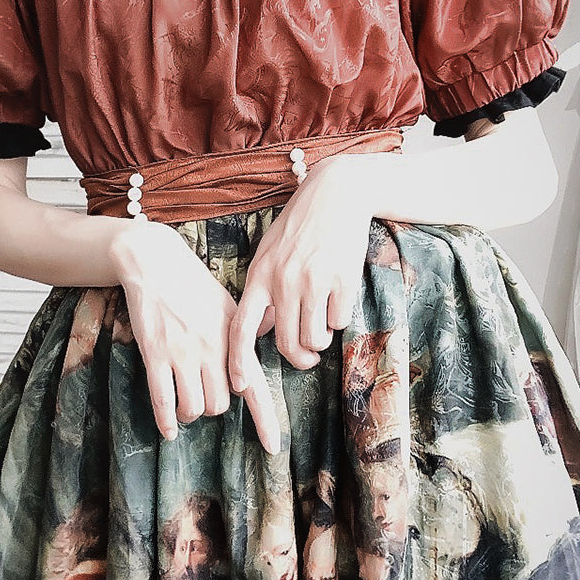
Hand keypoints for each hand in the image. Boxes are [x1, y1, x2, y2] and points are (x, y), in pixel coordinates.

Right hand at [111, 221, 280, 453]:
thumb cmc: (193, 285)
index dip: (265, 420)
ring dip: (189, 412)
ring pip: (193, 407)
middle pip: (220, 404)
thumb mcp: (228, 306)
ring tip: (184, 404)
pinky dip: (166, 421)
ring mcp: (183, 353)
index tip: (272, 448)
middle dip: (211, 406)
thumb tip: (256, 356)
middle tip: (202, 393)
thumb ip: (242, 334)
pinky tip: (168, 431)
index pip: (255, 387)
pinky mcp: (155, 354)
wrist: (156, 263)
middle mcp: (212, 349)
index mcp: (234, 339)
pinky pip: (163, 399)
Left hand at [228, 157, 371, 385]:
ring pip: (314, 338)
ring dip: (320, 341)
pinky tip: (338, 299)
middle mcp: (282, 281)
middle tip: (308, 358)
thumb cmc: (300, 226)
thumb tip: (260, 331)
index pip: (240, 328)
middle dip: (299, 359)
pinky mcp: (342, 280)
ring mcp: (313, 281)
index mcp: (259, 276)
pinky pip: (339, 322)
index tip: (239, 385)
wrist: (336, 194)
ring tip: (323, 325)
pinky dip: (339, 319)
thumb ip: (262, 291)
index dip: (237, 361)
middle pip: (285, 343)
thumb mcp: (269, 254)